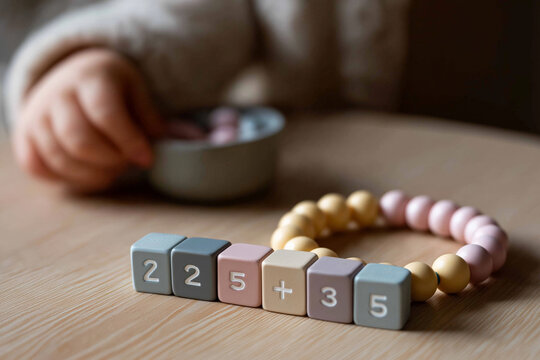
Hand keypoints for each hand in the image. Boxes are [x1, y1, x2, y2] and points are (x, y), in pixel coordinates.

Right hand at [12, 48, 164, 191]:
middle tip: (128, 162)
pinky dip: (68, 179)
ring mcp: (35, 117)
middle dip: (111, 160)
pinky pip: (40, 168)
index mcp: (90, 77)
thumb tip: (198, 142)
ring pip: (61, 158)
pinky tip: (91, 173)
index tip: (147, 159)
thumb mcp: (137, 92)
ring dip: (94, 174)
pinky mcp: (24, 138)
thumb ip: (155, 119)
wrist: (69, 77)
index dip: (129, 142)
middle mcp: (56, 95)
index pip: (106, 115)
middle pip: (80, 140)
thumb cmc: (112, 89)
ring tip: (114, 168)